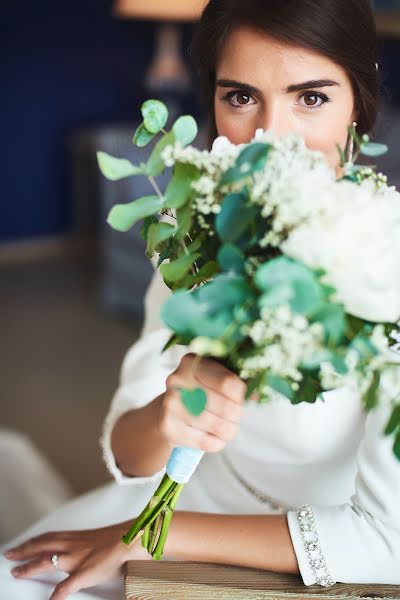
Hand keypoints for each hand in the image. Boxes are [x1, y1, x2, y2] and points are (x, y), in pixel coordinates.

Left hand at [4, 520, 148, 598]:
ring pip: (46, 561)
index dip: (34, 540)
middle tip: (10, 554)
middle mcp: (74, 545)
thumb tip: (87, 550)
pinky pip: (65, 587)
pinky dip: (55, 596)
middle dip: (23, 550)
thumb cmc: (122, 539)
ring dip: (29, 567)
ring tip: (17, 572)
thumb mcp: (101, 540)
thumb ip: (90, 545)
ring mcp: (77, 559)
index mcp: (78, 537)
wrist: (133, 538)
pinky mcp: (84, 573)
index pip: (50, 537)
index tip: (23, 544)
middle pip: (42, 545)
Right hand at [159, 353, 245, 452]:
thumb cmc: (199, 392)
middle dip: (237, 414)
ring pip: (218, 426)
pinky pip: (206, 442)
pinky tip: (214, 436)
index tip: (241, 398)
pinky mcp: (168, 427)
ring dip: (229, 430)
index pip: (229, 383)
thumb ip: (237, 381)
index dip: (242, 395)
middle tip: (235, 415)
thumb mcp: (216, 377)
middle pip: (226, 406)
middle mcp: (177, 380)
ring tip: (226, 427)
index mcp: (192, 362)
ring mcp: (170, 404)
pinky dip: (217, 442)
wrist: (169, 411)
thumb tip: (257, 394)